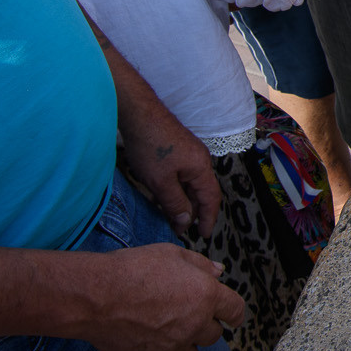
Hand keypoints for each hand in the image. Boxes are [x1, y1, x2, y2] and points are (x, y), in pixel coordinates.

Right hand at [78, 244, 245, 350]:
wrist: (95, 297)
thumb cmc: (132, 270)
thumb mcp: (171, 254)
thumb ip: (200, 265)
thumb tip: (218, 271)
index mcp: (206, 296)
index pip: (235, 311)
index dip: (233, 312)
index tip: (230, 315)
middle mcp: (194, 325)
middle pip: (213, 334)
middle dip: (204, 324)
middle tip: (185, 312)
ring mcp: (173, 347)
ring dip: (183, 341)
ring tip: (162, 324)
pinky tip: (145, 336)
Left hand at [117, 88, 220, 237]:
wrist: (139, 114)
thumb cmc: (151, 146)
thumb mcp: (160, 182)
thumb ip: (174, 203)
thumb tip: (186, 221)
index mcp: (201, 168)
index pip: (211, 199)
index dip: (208, 219)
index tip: (203, 236)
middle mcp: (199, 160)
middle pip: (201, 192)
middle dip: (193, 212)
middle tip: (180, 229)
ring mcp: (188, 153)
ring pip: (189, 184)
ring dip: (182, 201)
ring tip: (169, 216)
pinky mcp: (177, 149)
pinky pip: (181, 175)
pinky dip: (175, 189)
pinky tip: (161, 195)